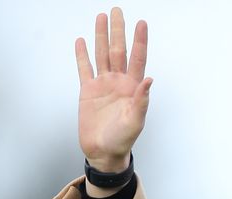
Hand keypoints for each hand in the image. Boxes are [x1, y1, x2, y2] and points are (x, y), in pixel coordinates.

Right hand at [75, 7, 151, 172]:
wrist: (104, 151)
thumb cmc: (123, 139)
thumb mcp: (135, 121)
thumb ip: (141, 101)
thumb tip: (149, 80)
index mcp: (133, 88)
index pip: (138, 59)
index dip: (140, 41)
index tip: (142, 23)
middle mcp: (119, 82)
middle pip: (118, 50)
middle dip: (118, 30)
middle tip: (117, 10)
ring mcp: (103, 85)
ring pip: (101, 55)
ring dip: (100, 36)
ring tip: (101, 17)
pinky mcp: (87, 91)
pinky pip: (84, 69)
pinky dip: (82, 55)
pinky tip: (81, 41)